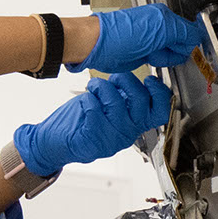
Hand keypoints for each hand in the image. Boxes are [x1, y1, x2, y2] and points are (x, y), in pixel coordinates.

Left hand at [13, 73, 172, 176]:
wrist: (55, 141)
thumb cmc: (84, 120)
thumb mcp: (111, 107)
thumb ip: (126, 97)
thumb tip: (137, 77)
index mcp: (136, 124)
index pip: (162, 111)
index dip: (159, 92)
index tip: (148, 79)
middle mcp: (128, 133)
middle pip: (140, 100)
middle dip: (125, 79)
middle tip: (113, 79)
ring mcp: (111, 139)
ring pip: (115, 102)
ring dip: (102, 87)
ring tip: (94, 87)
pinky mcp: (93, 141)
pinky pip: (95, 109)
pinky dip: (88, 99)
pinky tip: (85, 102)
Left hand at [78, 4, 205, 73]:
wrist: (98, 46)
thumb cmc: (120, 34)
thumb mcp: (160, 30)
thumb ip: (183, 32)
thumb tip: (197, 38)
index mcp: (164, 16)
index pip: (189, 31)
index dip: (189, 43)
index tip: (185, 51)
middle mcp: (159, 26)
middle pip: (181, 43)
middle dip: (175, 51)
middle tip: (162, 50)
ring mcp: (152, 40)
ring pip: (172, 53)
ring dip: (166, 57)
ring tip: (152, 54)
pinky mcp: (145, 52)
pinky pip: (161, 59)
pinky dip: (160, 61)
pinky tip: (149, 59)